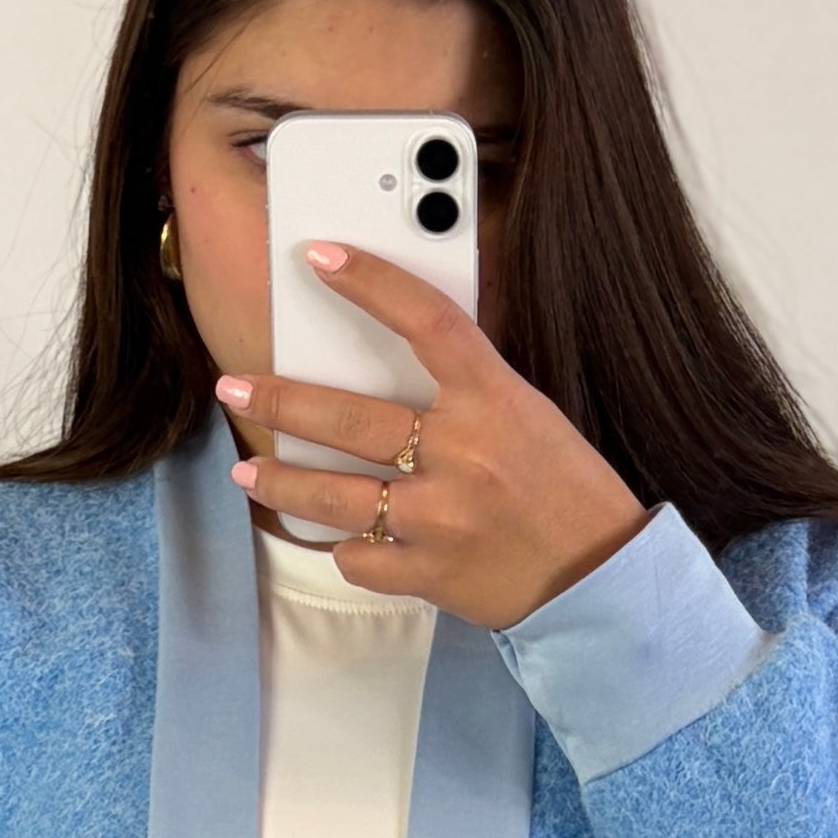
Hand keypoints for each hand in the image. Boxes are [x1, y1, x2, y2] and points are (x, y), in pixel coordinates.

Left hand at [217, 244, 648, 628]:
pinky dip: (345, 549)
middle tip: (236, 387)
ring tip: (249, 471)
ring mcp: (440, 517)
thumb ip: (469, 394)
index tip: (321, 258)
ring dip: (282, 480)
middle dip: (279, 400)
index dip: (371, 282)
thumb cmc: (568, 493)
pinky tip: (336, 540)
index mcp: (495, 400)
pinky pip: (360, 558)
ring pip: (334, 494)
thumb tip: (392, 371)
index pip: (426, 320)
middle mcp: (462, 452)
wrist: (602, 579)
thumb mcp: (530, 418)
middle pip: (347, 415)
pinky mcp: (430, 572)